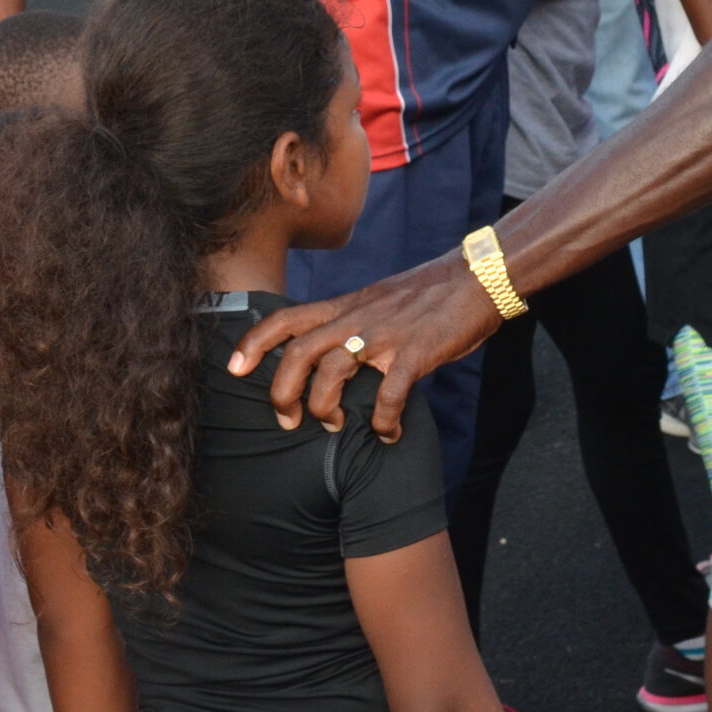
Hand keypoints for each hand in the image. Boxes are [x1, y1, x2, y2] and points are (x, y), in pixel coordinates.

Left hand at [227, 252, 500, 439]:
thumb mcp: (376, 300)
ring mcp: (385, 335)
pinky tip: (389, 434)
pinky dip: (384, 421)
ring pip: (333, 372)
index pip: (286, 318)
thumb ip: (350, 322)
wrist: (477, 277)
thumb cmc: (427, 294)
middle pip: (299, 352)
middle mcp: (357, 317)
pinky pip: (390, 394)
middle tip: (288, 420)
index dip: (254, 342)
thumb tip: (329, 354)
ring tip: (337, 428)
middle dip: (283, 392)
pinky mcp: (416, 352)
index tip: (234, 369)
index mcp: (345, 306)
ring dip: (326, 408)